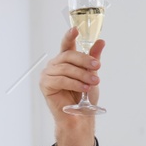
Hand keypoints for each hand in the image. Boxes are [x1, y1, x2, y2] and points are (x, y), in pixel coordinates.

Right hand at [39, 26, 102, 145]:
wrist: (79, 117)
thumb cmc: (84, 97)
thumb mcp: (92, 75)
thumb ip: (93, 59)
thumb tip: (101, 42)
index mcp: (65, 61)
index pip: (66, 45)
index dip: (70, 36)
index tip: (76, 29)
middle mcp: (55, 65)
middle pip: (68, 55)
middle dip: (84, 60)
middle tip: (98, 66)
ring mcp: (48, 74)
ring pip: (66, 68)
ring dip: (82, 74)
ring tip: (94, 82)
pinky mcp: (45, 84)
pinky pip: (61, 80)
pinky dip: (75, 83)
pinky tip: (84, 88)